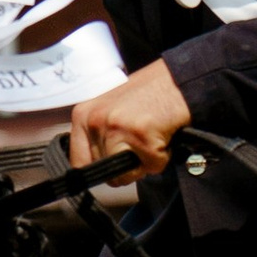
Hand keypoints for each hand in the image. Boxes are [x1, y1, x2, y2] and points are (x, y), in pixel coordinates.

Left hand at [70, 61, 191, 175]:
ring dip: (144, 164)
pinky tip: (162, 136)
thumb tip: (97, 169)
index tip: (113, 169)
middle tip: (140, 144)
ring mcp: (116, 128)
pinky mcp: (140, 135)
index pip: (78, 164)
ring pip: (125, 175)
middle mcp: (95, 121)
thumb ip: (99, 136)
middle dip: (126, 168)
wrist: (178, 80)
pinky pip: (151, 167)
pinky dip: (162, 158)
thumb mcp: (111, 111)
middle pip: (105, 174)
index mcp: (83, 116)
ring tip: (151, 139)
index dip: (99, 171)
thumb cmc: (149, 95)